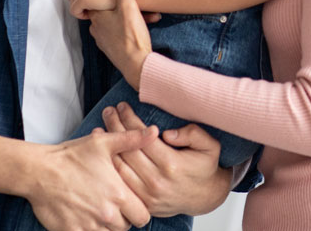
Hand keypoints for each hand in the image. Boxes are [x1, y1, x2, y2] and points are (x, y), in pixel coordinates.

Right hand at [27, 126, 157, 230]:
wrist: (41, 171)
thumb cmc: (73, 156)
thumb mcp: (104, 143)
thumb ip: (132, 140)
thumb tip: (154, 133)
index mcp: (118, 194)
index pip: (143, 217)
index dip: (139, 210)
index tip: (131, 202)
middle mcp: (106, 214)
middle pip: (126, 228)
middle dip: (123, 218)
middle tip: (113, 204)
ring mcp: (89, 226)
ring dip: (107, 226)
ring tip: (99, 209)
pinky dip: (89, 230)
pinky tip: (84, 216)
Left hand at [88, 0, 152, 88]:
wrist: (137, 64)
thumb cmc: (132, 36)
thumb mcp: (129, 6)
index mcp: (97, 16)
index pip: (96, 0)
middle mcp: (96, 29)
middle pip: (106, 12)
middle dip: (120, 8)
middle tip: (135, 6)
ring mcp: (103, 41)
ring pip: (112, 24)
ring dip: (124, 20)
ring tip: (140, 19)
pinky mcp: (111, 50)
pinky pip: (116, 35)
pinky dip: (125, 31)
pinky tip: (137, 31)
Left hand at [102, 103, 230, 217]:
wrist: (207, 196)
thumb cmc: (206, 166)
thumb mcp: (209, 145)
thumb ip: (192, 133)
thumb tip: (167, 133)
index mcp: (171, 164)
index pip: (143, 137)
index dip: (130, 120)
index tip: (122, 106)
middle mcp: (157, 181)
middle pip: (128, 150)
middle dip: (115, 127)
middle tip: (108, 111)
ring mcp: (148, 195)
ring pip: (121, 168)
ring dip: (109, 147)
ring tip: (101, 128)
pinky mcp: (144, 204)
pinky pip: (123, 184)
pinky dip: (112, 168)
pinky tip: (106, 154)